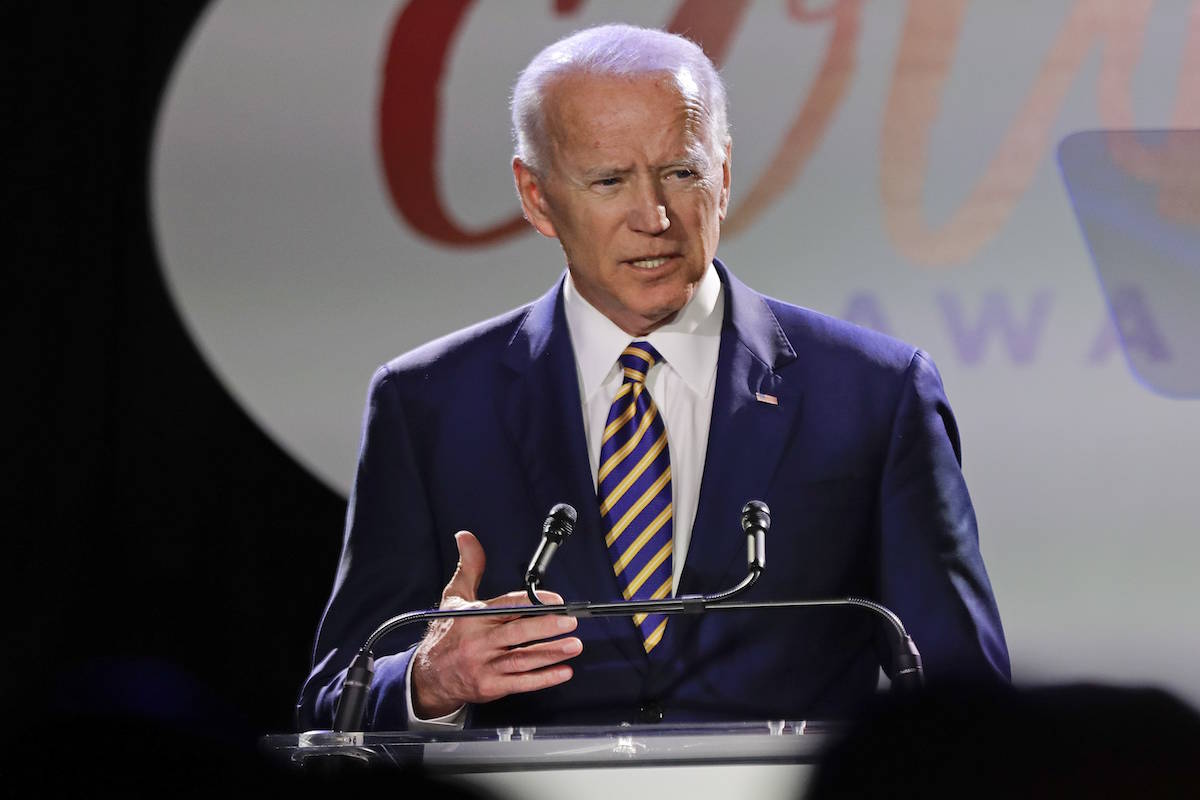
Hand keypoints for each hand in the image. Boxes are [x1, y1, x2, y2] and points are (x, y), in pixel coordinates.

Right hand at [411, 530, 582, 717]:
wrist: (428, 676)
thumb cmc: (446, 633)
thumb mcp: (454, 598)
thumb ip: (469, 567)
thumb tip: (466, 537)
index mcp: (473, 617)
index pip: (506, 606)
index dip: (532, 603)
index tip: (556, 600)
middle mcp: (479, 641)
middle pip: (517, 632)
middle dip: (546, 626)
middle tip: (570, 622)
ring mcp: (485, 665)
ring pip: (522, 658)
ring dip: (550, 653)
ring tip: (573, 646)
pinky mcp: (490, 686)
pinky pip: (520, 682)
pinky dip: (543, 678)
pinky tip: (563, 671)